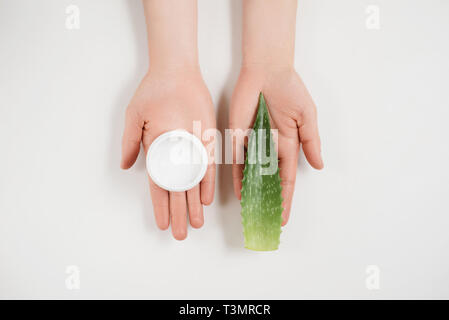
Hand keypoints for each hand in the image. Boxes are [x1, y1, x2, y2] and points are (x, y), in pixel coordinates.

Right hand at [121, 68, 215, 239]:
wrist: (176, 73)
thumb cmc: (152, 93)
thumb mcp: (134, 117)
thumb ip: (131, 142)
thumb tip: (126, 166)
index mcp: (157, 153)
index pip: (159, 186)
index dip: (159, 206)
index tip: (160, 224)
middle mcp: (175, 156)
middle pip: (177, 191)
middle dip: (178, 213)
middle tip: (180, 234)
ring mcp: (192, 150)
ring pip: (193, 183)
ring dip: (194, 205)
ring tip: (196, 225)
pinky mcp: (206, 141)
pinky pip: (208, 166)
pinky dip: (207, 183)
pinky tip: (206, 200)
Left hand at [230, 65, 322, 225]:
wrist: (266, 71)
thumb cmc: (289, 90)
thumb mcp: (307, 117)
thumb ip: (311, 142)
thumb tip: (319, 165)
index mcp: (288, 145)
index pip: (286, 179)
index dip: (285, 199)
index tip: (283, 217)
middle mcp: (270, 149)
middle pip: (269, 183)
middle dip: (268, 203)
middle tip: (266, 222)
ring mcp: (253, 145)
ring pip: (253, 177)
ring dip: (253, 195)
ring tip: (253, 215)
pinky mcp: (238, 137)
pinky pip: (237, 162)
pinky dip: (239, 178)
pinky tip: (241, 193)